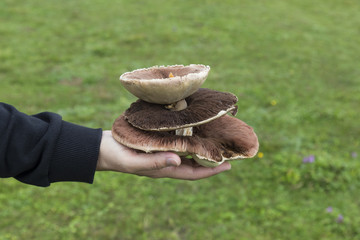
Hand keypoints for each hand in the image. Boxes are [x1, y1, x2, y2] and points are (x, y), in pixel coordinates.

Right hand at [96, 131, 230, 179]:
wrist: (102, 147)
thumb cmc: (116, 156)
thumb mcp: (134, 160)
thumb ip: (154, 162)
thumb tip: (178, 160)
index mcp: (164, 169)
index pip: (193, 173)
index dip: (211, 171)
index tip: (228, 165)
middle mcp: (167, 161)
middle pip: (194, 162)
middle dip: (210, 158)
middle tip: (226, 149)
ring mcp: (162, 151)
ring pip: (187, 151)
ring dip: (201, 146)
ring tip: (215, 137)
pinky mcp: (157, 142)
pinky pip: (177, 140)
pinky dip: (187, 135)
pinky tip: (193, 126)